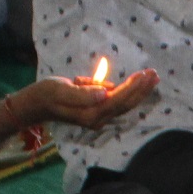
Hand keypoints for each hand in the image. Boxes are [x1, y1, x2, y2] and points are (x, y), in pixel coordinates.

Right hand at [16, 68, 159, 128]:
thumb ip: (83, 93)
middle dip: (141, 89)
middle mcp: (97, 119)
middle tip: (155, 74)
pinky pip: (116, 102)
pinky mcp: (97, 112)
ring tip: (151, 77)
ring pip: (123, 104)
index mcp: (91, 114)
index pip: (118, 100)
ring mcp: (98, 117)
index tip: (145, 74)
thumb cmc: (48, 94)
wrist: (37, 104)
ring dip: (138, 91)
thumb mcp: (62, 90)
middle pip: (125, 104)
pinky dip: (127, 92)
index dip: (133, 87)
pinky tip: (136, 82)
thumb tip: (104, 92)